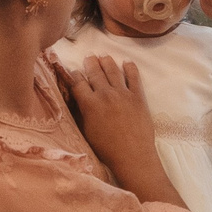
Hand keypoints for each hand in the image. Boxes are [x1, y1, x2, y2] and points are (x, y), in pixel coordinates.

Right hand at [50, 52, 156, 176]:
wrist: (132, 155)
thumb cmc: (106, 149)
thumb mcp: (86, 131)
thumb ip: (81, 113)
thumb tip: (76, 101)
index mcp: (89, 104)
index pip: (78, 82)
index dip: (74, 75)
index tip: (73, 71)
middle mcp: (105, 94)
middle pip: (95, 72)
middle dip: (90, 62)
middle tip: (88, 56)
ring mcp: (123, 93)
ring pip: (113, 71)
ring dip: (107, 61)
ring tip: (104, 56)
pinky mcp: (138, 96)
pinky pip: (134, 77)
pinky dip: (130, 68)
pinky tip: (127, 62)